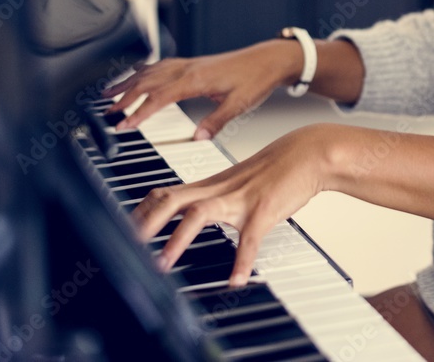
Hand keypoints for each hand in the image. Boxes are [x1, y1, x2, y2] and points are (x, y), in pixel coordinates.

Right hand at [103, 40, 300, 139]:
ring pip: (150, 71)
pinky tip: (136, 75)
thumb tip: (197, 138)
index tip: (123, 125)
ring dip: (128, 82)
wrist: (269, 59)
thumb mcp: (239, 105)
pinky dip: (143, 71)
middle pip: (147, 82)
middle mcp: (188, 68)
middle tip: (106, 112)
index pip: (158, 97)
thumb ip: (216, 122)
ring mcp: (189, 63)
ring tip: (108, 93)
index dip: (139, 112)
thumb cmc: (256, 80)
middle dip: (124, 97)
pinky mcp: (193, 62)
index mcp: (196, 80)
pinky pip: (160, 65)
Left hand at [132, 124, 330, 286]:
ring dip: (177, 239)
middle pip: (171, 199)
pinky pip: (249, 238)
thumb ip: (219, 195)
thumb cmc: (278, 167)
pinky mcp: (264, 210)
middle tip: (125, 248)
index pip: (165, 193)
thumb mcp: (240, 180)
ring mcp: (241, 199)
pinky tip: (237, 279)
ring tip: (163, 266)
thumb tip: (201, 212)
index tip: (123, 231)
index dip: (141, 212)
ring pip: (199, 213)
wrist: (310, 153)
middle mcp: (220, 189)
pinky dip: (241, 261)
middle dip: (144, 223)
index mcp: (212, 184)